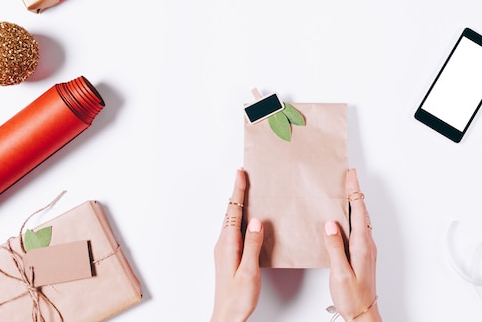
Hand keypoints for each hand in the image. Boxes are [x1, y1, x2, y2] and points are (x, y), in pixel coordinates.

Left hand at [210, 169, 263, 321]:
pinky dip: (239, 217)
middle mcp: (223, 244)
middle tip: (242, 175)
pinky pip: (234, 229)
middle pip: (230, 211)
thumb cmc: (237, 297)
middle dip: (237, 192)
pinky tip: (246, 218)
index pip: (234, 211)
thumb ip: (253, 245)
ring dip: (237, 203)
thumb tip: (258, 222)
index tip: (241, 174)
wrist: (227, 315)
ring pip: (231, 219)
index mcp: (228, 244)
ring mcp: (224, 249)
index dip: (238, 191)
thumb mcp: (249, 271)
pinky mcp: (228, 255)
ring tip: (244, 190)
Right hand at [324, 169, 381, 321]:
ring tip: (347, 191)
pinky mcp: (363, 254)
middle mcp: (367, 244)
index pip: (358, 211)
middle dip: (355, 192)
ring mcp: (367, 249)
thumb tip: (330, 225)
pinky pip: (359, 229)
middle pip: (362, 211)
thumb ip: (335, 248)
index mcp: (362, 245)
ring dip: (355, 203)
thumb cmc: (352, 297)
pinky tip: (346, 218)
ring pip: (361, 219)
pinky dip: (354, 216)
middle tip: (348, 177)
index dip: (354, 191)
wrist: (363, 312)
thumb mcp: (340, 272)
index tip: (351, 175)